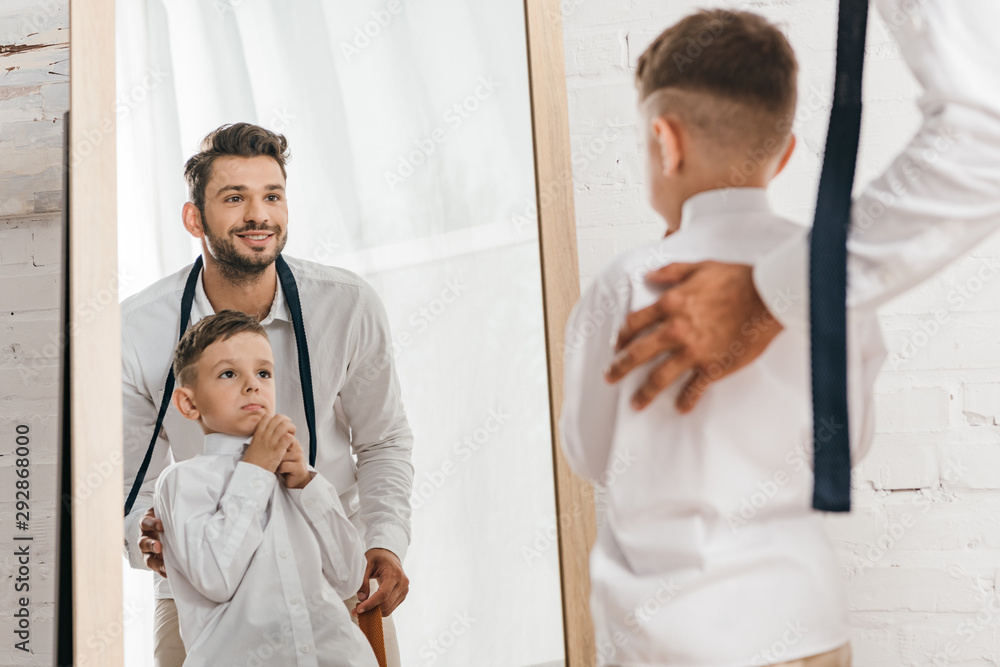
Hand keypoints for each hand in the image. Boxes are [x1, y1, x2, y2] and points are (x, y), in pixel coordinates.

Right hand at [139, 507, 166, 577]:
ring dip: (155, 562)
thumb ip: (173, 508)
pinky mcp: (154, 561)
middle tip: (159, 546)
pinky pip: (156, 568)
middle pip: (143, 542)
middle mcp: (144, 537)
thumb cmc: (166, 517)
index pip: (145, 523)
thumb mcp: (166, 510)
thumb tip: (192, 501)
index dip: (152, 524)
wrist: (164, 526)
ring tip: (164, 566)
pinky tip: (169, 574)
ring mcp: (147, 551)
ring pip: (147, 558)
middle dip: (150, 545)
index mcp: (146, 523)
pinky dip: (162, 572)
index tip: (162, 525)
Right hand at [242, 412, 296, 473]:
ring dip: (292, 430)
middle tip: (288, 432)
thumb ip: (260, 438)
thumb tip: (267, 434)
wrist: (252, 474)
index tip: (279, 427)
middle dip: (287, 422)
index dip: (277, 419)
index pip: (268, 416)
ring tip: (291, 439)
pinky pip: (289, 437)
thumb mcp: (253, 446)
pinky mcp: (278, 449)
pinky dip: (293, 440)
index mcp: (258, 434)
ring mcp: (271, 442)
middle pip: (279, 418)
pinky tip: (290, 446)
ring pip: (286, 425)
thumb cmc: (254, 463)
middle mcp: (265, 435)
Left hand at [276, 437, 310, 488]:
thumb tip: (263, 439)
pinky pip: (283, 465)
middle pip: (279, 447)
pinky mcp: (299, 467)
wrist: (298, 479)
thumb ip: (278, 446)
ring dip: (276, 463)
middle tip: (274, 462)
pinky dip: (280, 470)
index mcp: (293, 442)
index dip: (273, 447)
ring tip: (278, 467)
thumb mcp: (282, 454)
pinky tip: (282, 471)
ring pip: (281, 456)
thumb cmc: (287, 466)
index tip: (271, 454)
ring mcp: (299, 457)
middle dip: (274, 456)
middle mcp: (297, 448)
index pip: (280, 438)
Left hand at [354, 548, 408, 616]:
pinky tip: (370, 607)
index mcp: (395, 573)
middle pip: (386, 604)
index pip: (383, 594)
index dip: (371, 604)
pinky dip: (380, 610)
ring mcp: (404, 590)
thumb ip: (363, 581)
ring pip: (389, 609)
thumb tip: (361, 598)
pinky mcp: (402, 595)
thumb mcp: (367, 564)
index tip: (359, 609)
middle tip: (355, 611)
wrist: (389, 555)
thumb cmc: (377, 558)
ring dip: (374, 612)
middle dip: (370, 610)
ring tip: (362, 610)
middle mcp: (402, 583)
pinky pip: (391, 608)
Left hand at [604, 261, 781, 411]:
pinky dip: (686, 400)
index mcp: (671, 304)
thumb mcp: (699, 267)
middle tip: (609, 377)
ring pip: (660, 377)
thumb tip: (648, 276)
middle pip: (638, 353)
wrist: (768, 297)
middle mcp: (676, 330)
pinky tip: (681, 408)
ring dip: (645, 392)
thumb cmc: (738, 279)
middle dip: (620, 367)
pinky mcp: (713, 367)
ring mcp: (693, 351)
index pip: (634, 323)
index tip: (617, 345)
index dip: (622, 336)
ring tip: (635, 403)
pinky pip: (694, 389)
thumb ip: (670, 272)